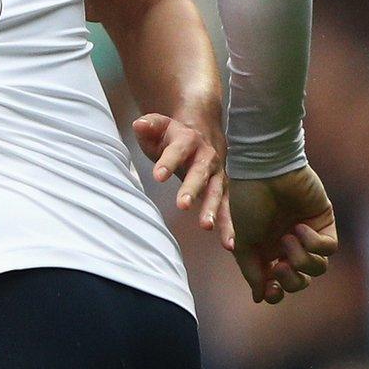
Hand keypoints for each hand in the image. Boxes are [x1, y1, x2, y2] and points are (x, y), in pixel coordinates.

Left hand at [131, 113, 226, 231]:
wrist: (202, 131)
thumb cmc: (172, 133)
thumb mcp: (158, 124)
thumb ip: (149, 125)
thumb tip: (139, 124)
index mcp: (188, 140)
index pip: (177, 151)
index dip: (168, 162)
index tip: (157, 176)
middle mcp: (206, 157)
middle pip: (200, 173)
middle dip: (192, 189)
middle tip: (183, 205)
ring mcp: (216, 175)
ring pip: (216, 192)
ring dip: (212, 209)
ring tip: (206, 226)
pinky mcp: (221, 190)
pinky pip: (226, 209)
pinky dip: (229, 226)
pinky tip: (228, 244)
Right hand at [228, 165, 338, 303]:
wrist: (264, 171)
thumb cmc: (247, 202)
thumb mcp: (242, 240)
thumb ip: (251, 270)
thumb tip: (258, 298)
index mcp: (265, 250)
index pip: (276, 283)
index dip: (276, 292)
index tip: (270, 289)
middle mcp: (286, 245)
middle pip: (300, 281)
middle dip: (291, 280)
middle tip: (279, 265)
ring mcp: (306, 235)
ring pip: (317, 268)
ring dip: (301, 258)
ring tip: (288, 238)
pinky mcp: (323, 224)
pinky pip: (328, 248)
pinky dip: (314, 243)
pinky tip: (300, 227)